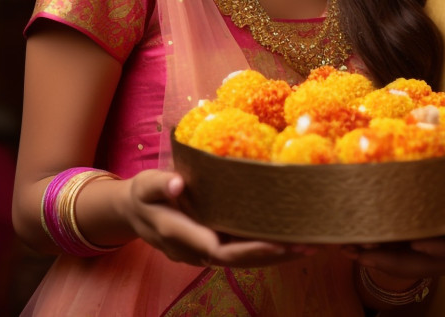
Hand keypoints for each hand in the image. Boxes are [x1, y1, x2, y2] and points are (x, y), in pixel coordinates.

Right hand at [120, 169, 307, 267]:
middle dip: (272, 255)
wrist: (135, 213)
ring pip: (243, 261)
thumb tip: (179, 184)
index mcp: (180, 235)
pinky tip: (291, 243)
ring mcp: (205, 252)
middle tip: (306, 246)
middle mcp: (195, 250)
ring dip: (275, 257)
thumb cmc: (143, 195)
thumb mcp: (146, 185)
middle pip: (238, 261)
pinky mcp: (214, 246)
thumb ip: (161, 184)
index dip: (248, 249)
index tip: (276, 243)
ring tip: (309, 247)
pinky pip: (242, 253)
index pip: (218, 249)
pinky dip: (266, 250)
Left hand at [348, 146, 444, 277]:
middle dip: (392, 258)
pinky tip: (375, 233)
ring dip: (387, 254)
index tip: (408, 241)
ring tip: (350, 244)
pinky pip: (427, 246)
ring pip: (422, 260)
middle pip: (429, 264)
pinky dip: (399, 243)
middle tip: (355, 247)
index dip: (435, 249)